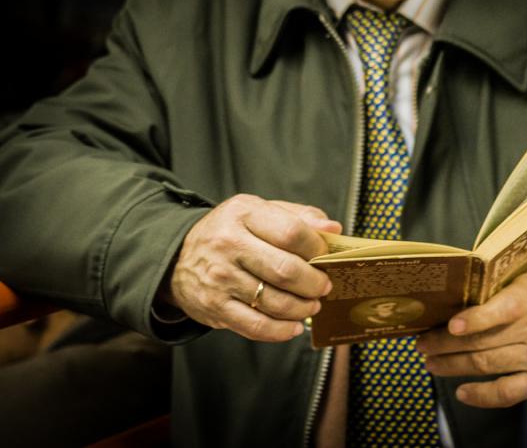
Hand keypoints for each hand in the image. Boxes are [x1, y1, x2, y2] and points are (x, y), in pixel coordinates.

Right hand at [164, 194, 341, 340]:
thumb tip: (333, 230)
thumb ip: (299, 217)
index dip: (317, 248)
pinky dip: (282, 330)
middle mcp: (228, 244)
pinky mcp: (214, 307)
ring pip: (274, 301)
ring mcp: (220, 278)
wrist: (178, 257)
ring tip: (312, 305)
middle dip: (314, 283)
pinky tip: (294, 326)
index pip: (291, 232)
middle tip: (324, 287)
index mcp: (244, 213)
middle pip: (285, 270)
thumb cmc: (232, 232)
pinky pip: (256, 325)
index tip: (327, 257)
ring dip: (302, 308)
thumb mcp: (260, 211)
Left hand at [416, 271, 526, 407]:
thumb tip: (450, 291)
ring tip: (430, 362)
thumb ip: (495, 283)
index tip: (453, 325)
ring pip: (486, 363)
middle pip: (483, 339)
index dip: (479, 318)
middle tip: (421, 343)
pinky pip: (507, 392)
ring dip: (453, 364)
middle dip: (445, 343)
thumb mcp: (523, 275)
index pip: (506, 307)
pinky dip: (483, 395)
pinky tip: (462, 392)